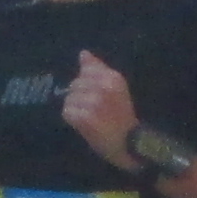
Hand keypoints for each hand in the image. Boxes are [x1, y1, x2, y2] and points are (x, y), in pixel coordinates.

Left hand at [61, 54, 150, 168]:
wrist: (129, 144)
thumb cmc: (121, 116)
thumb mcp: (115, 88)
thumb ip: (99, 69)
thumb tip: (83, 53)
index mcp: (114, 78)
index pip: (85, 71)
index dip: (85, 83)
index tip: (94, 94)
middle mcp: (105, 88)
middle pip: (75, 84)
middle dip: (78, 96)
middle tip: (90, 109)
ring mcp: (95, 103)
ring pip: (69, 98)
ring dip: (74, 108)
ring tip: (86, 117)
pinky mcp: (86, 118)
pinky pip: (67, 112)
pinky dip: (71, 119)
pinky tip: (81, 124)